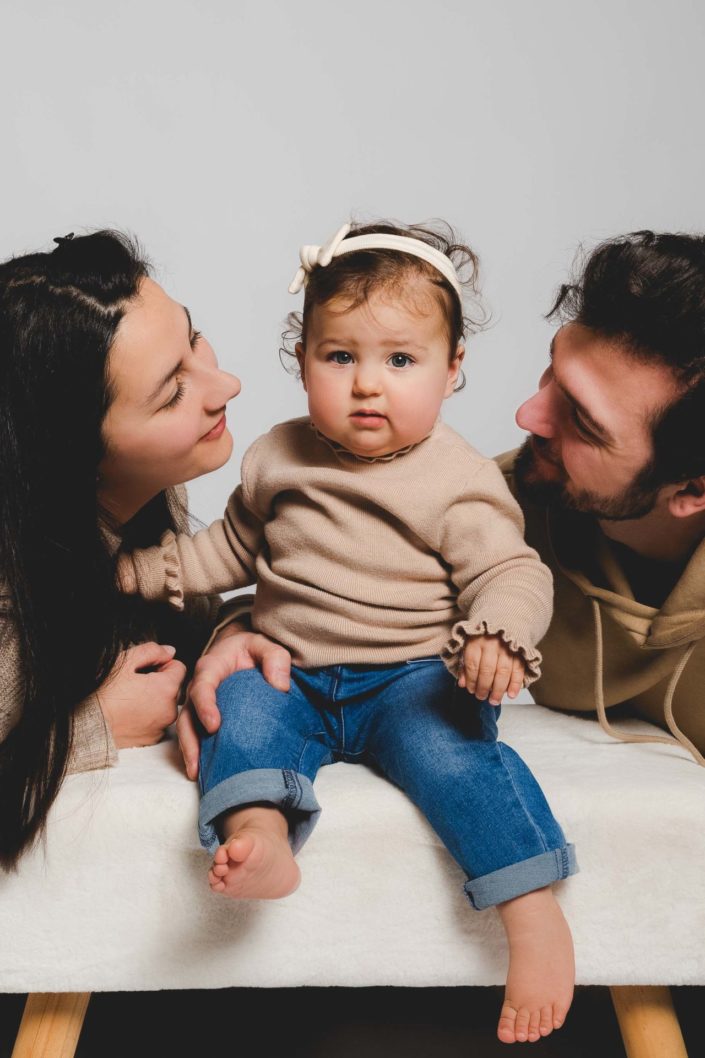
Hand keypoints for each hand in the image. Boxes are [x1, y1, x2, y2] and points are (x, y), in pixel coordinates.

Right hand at [100, 641, 186, 747]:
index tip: (145, 669)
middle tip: (134, 684)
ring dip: (154, 699)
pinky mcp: (151, 739)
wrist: (86, 725)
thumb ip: (152, 651)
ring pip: (166, 705)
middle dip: (160, 682)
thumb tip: (169, 651)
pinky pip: (157, 721)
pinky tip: (129, 713)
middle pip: (174, 687)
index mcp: (167, 688)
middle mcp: (170, 710)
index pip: (179, 667)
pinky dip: (148, 716)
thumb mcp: (124, 662)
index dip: (162, 664)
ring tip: (129, 699)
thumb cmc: (102, 693)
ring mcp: (161, 726)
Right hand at [177, 623, 291, 779]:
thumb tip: (280, 686)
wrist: (243, 651)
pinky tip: (205, 772)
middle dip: (190, 740)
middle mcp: (199, 687)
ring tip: (197, 775)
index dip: (205, 706)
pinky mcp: (204, 716)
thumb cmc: (253, 648)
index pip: (202, 687)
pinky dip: (198, 753)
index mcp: (211, 667)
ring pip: (188, 729)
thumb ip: (275, 658)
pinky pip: (196, 735)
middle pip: (187, 715)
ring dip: (190, 752)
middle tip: (198, 764)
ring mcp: (199, 704)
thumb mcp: (266, 644)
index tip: (214, 726)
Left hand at [458, 634, 524, 705]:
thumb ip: (465, 664)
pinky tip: (511, 695)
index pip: (472, 664)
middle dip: (484, 687)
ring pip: (503, 672)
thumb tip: (462, 684)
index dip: (471, 680)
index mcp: (476, 641)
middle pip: (487, 670)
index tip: (471, 690)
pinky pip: (518, 670)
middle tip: (481, 697)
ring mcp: (507, 648)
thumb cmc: (485, 636)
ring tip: (494, 700)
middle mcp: (492, 644)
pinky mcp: (520, 652)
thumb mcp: (470, 644)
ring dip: (498, 690)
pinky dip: (515, 684)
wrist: (507, 618)